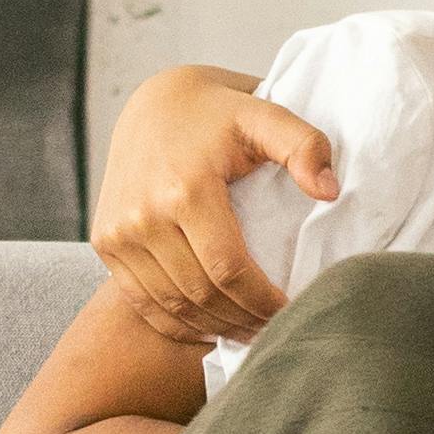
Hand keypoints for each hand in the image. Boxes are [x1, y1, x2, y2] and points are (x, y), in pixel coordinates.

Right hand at [92, 66, 337, 348]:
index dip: (264, 300)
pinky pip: (142, 301)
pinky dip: (177, 323)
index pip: (229, 269)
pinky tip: (210, 326)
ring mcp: (117, 232)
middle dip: (244, 320)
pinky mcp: (104, 242)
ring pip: (172, 305)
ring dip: (214, 326)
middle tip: (277, 329)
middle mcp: (142, 215)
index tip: (293, 309)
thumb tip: (329, 192)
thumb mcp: (264, 114)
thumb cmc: (217, 112)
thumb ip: (304, 147)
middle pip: (201, 293)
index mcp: (184, 189)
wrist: (153, 102)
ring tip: (250, 331)